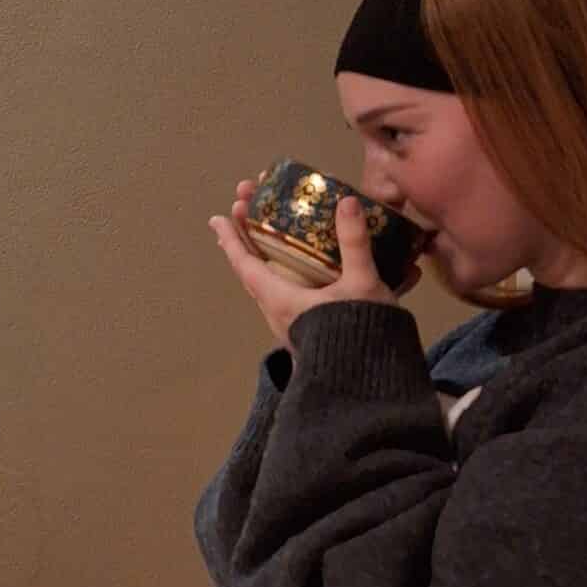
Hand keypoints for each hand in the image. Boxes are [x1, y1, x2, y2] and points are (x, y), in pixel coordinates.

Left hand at [209, 178, 420, 349]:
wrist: (369, 384)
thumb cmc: (357, 333)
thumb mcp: (361, 285)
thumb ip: (354, 243)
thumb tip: (347, 202)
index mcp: (280, 299)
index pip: (245, 263)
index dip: (232, 238)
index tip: (218, 217)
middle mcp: (278, 311)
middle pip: (253, 270)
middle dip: (248, 237)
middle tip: (247, 208)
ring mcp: (292, 323)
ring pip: (272, 284)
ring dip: (271, 257)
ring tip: (276, 234)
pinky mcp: (308, 331)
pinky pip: (292, 296)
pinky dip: (293, 276)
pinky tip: (312, 268)